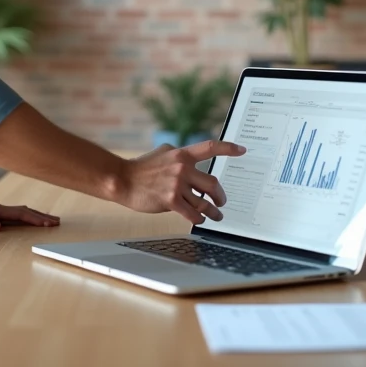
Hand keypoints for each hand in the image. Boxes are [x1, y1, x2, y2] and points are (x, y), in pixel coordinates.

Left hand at [0, 196, 60, 231]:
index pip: (20, 215)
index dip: (35, 219)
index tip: (49, 224)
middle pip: (25, 211)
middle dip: (42, 216)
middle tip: (57, 222)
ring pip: (22, 211)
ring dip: (36, 215)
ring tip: (49, 220)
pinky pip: (16, 214)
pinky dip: (27, 216)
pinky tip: (29, 219)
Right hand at [117, 139, 246, 224]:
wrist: (123, 179)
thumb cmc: (142, 168)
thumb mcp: (163, 153)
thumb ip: (181, 157)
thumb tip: (196, 165)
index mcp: (182, 154)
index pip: (209, 148)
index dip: (228, 148)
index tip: (242, 150)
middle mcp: (182, 167)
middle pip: (213, 183)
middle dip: (220, 196)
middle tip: (222, 201)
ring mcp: (176, 184)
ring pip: (204, 201)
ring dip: (213, 211)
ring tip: (216, 215)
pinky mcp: (170, 200)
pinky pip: (192, 212)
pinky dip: (199, 218)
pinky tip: (199, 219)